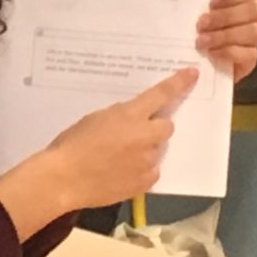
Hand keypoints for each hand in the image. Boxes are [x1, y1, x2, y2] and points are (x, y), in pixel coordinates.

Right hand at [0, 69, 196, 239]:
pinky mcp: (146, 182)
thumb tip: (133, 120)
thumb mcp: (95, 119)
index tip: (192, 74)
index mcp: (129, 115)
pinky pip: (152, 171)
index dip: (178, 83)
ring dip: (145, 149)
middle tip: (136, 132)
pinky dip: (141, 169)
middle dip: (155, 126)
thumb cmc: (73, 144)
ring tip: (120, 157)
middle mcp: (145, 137)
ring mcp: (147, 161)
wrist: (64, 179)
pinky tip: (121, 172)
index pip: (161, 95)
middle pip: (167, 126)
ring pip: (157, 149)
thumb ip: (120, 117)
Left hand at [196, 0, 256, 81]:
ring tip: (202, 41)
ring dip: (224, 35)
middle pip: (255, 9)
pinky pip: (250, 54)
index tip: (212, 3)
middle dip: (225, 16)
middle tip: (202, 23)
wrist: (193, 58)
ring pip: (253, 31)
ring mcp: (253, 38)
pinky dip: (229, 52)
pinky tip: (212, 53)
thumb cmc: (195, 26)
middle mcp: (253, 17)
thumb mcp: (195, 8)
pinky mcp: (250, 58)